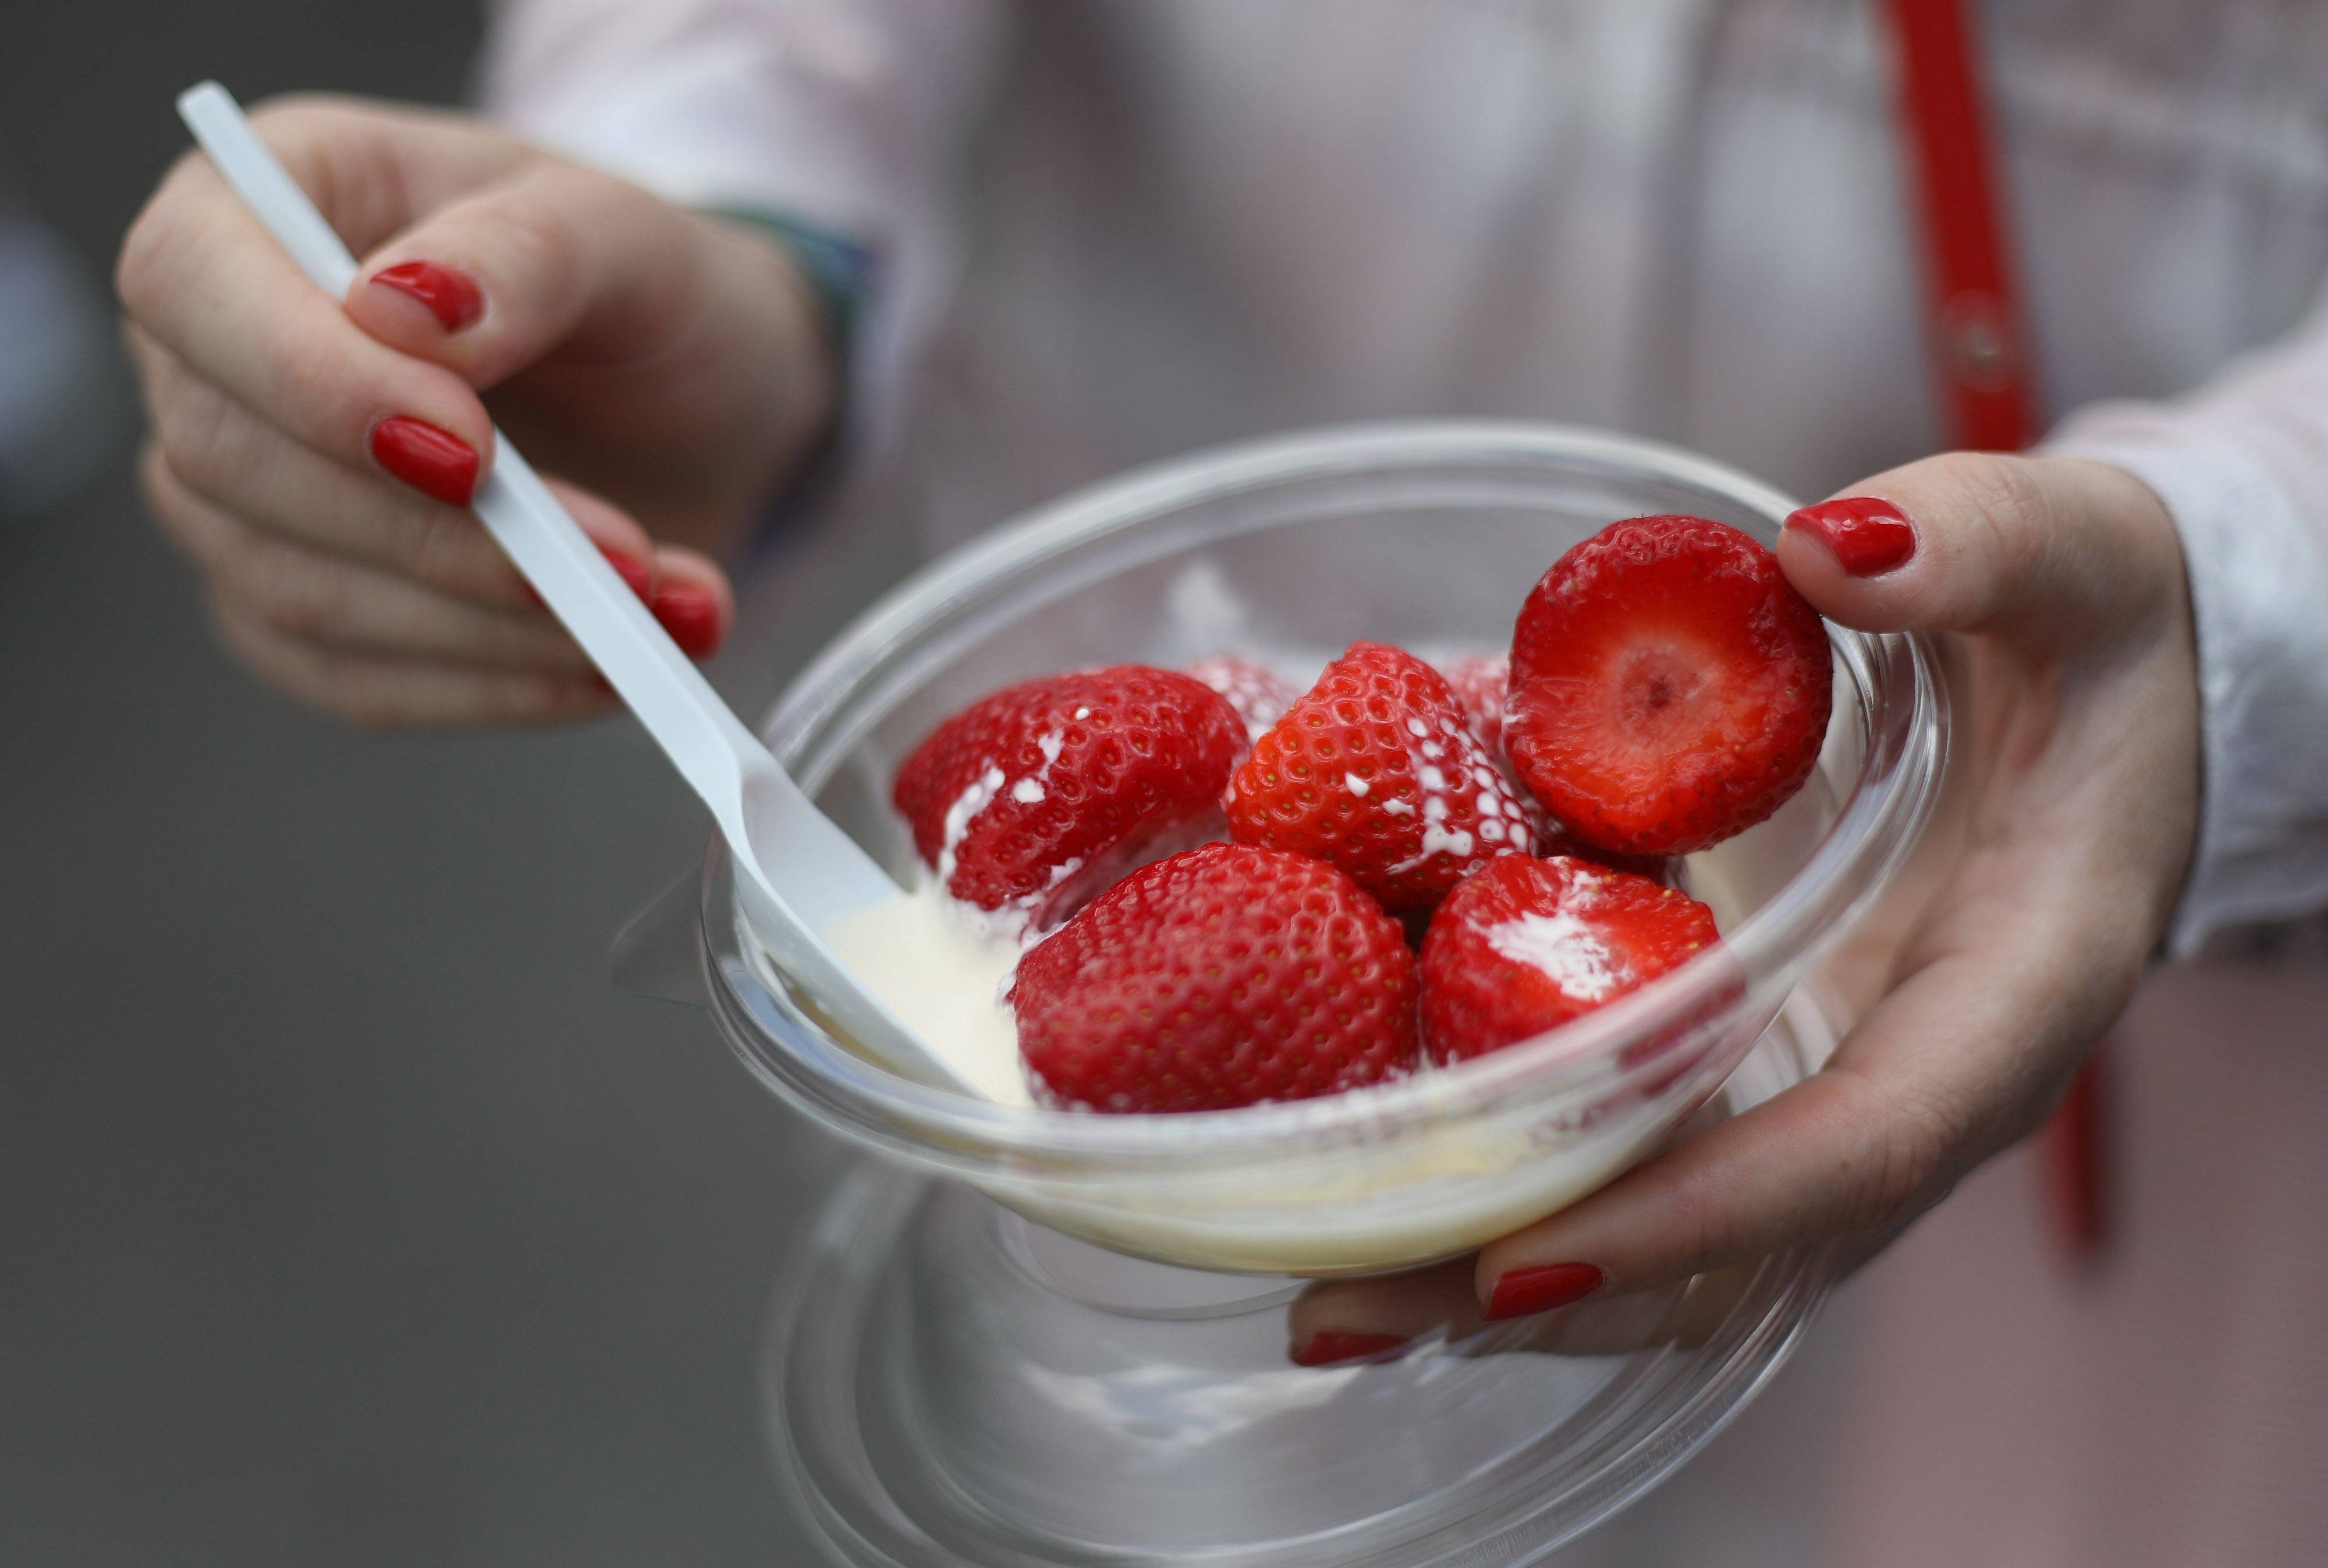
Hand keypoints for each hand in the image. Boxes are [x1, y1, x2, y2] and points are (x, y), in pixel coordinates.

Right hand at [118, 95, 836, 726]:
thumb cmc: (644, 292)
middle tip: (623, 558)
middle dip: (440, 535)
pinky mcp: (308, 613)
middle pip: (228, 464)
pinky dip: (496, 688)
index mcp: (266, 199)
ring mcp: (245, 495)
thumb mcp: (625, 234)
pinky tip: (610, 668)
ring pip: (293, 593)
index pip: (189, 285)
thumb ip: (523, 255)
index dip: (310, 382)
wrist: (703, 406)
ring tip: (660, 607)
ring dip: (493, 626)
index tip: (469, 449)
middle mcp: (219, 352)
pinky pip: (357, 683)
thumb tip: (401, 313)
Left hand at [1289, 451, 2200, 1364]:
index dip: (1690, 1217)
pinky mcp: (1772, 1060)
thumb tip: (1825, 551)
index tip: (1520, 1259)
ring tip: (1323, 1302)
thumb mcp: (2074, 552)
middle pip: (1733, 1251)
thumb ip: (1977, 545)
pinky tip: (1379, 1190)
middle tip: (1337, 1315)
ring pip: (1681, 1243)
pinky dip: (1528, 1188)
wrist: (2111, 693)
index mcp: (2011, 998)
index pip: (1852, 1150)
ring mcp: (1837, 1092)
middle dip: (1542, 1292)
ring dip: (1505, 1279)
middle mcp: (1918, 1089)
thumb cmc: (2102, 632)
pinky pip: (1653, 1162)